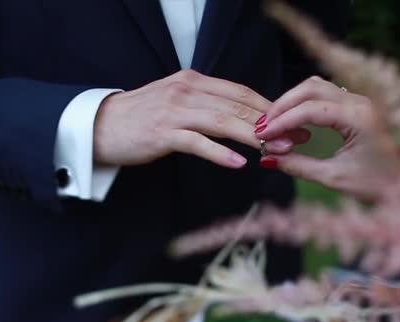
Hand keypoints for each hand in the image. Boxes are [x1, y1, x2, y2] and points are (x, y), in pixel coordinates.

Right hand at [93, 69, 307, 167]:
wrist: (100, 126)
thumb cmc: (141, 117)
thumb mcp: (176, 101)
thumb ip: (205, 104)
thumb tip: (239, 117)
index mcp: (193, 81)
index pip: (240, 92)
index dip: (271, 107)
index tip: (294, 121)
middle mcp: (187, 91)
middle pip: (238, 105)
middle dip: (273, 123)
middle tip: (299, 138)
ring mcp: (174, 111)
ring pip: (223, 121)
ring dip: (255, 137)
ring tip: (278, 151)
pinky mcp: (162, 133)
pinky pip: (197, 142)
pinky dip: (219, 152)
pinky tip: (239, 162)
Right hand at [255, 76, 399, 198]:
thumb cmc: (374, 185)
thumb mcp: (332, 177)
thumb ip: (297, 165)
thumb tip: (266, 157)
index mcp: (359, 118)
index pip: (310, 109)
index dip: (282, 120)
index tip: (262, 134)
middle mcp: (360, 102)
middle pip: (311, 88)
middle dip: (283, 105)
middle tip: (263, 125)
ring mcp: (359, 101)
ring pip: (316, 87)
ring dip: (292, 101)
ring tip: (274, 122)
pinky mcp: (356, 106)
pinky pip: (324, 95)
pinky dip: (303, 103)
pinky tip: (291, 120)